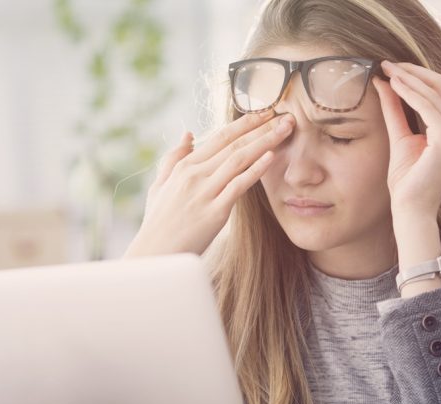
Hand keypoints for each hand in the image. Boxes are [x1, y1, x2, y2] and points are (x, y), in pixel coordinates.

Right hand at [124, 111, 295, 256]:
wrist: (154, 254)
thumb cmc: (158, 223)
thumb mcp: (160, 186)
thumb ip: (173, 158)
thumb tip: (188, 134)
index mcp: (185, 166)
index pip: (220, 136)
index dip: (245, 122)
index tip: (265, 112)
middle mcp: (194, 174)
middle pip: (234, 143)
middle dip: (262, 127)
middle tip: (286, 115)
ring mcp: (205, 192)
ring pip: (239, 159)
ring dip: (265, 141)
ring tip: (286, 129)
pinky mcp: (215, 212)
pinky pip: (238, 185)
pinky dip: (256, 169)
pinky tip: (272, 156)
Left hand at [372, 61, 440, 219]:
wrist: (410, 209)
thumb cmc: (406, 182)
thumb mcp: (399, 137)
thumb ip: (395, 110)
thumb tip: (385, 83)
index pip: (440, 91)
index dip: (417, 75)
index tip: (392, 67)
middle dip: (414, 71)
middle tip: (388, 63)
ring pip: (436, 92)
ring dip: (410, 78)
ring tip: (388, 70)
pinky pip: (430, 107)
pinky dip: (411, 93)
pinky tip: (394, 85)